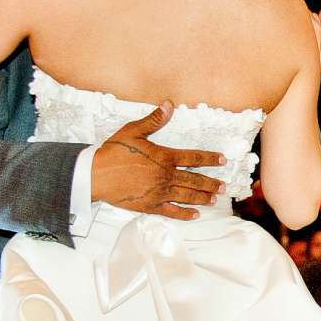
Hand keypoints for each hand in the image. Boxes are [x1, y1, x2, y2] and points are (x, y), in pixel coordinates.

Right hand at [89, 103, 228, 219]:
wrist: (95, 175)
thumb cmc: (113, 152)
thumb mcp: (133, 131)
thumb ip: (153, 120)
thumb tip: (169, 105)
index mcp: (163, 157)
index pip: (193, 157)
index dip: (209, 158)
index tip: (222, 160)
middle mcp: (165, 176)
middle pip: (194, 180)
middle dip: (211, 183)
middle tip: (224, 186)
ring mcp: (158, 193)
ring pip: (187, 196)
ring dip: (202, 198)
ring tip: (215, 199)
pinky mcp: (149, 205)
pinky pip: (171, 211)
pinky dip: (184, 214)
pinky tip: (195, 215)